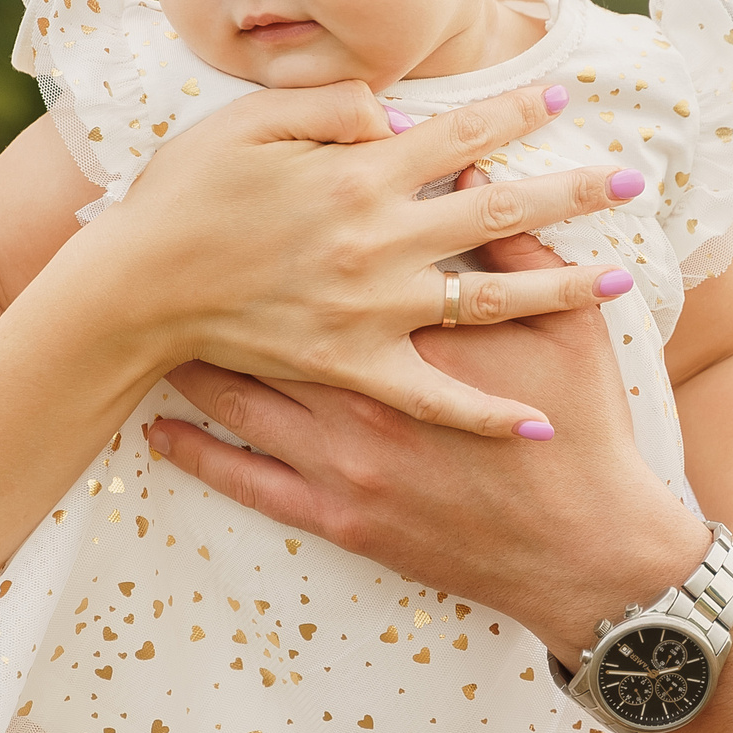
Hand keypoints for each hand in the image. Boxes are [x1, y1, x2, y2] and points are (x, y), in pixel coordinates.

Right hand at [72, 80, 643, 439]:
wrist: (135, 288)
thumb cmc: (181, 195)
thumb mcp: (248, 120)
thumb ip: (328, 103)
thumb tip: (394, 110)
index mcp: (358, 172)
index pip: (459, 132)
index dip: (515, 111)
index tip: (562, 95)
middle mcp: (379, 237)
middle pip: (497, 206)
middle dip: (572, 189)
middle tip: (634, 180)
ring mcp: (371, 309)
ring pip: (487, 295)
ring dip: (559, 285)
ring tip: (617, 277)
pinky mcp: (352, 367)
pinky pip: (434, 395)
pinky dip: (485, 411)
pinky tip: (537, 421)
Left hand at [142, 229, 711, 663]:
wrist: (584, 552)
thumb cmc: (582, 430)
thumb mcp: (568, 328)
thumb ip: (520, 255)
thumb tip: (477, 181)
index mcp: (416, 331)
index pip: (338, 257)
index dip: (293, 220)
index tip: (248, 197)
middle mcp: (364, 390)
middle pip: (267, 320)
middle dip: (219, 285)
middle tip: (169, 250)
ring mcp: (343, 458)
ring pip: (242, 396)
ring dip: (193, 358)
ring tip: (147, 326)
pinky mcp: (337, 516)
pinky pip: (247, 480)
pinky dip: (199, 453)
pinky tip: (160, 430)